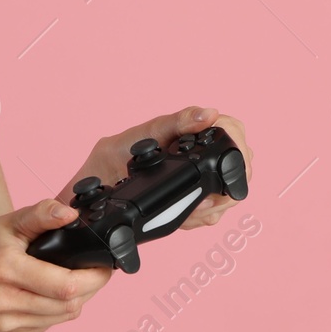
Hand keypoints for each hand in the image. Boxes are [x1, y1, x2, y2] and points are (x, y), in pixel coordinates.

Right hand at [0, 198, 111, 331]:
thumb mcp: (13, 220)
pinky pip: (51, 323)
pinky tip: (57, 292)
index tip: (105, 265)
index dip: (93, 278)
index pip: (64, 286)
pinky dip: (62, 308)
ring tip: (80, 278)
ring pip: (63, 316)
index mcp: (6, 269)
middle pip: (68, 305)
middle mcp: (3, 300)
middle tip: (97, 271)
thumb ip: (43, 213)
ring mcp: (6, 321)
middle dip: (92, 288)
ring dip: (80, 299)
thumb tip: (71, 215)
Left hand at [63, 106, 251, 230]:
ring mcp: (196, 179)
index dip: (238, 147)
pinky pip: (212, 214)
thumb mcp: (142, 136)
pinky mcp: (189, 203)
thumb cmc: (111, 159)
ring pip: (230, 193)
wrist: (89, 197)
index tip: (227, 165)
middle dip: (227, 185)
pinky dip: (199, 218)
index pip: (234, 130)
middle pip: (241, 164)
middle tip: (202, 196)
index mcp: (190, 129)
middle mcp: (197, 153)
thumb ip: (176, 123)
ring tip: (187, 206)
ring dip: (212, 205)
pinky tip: (182, 216)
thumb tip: (209, 113)